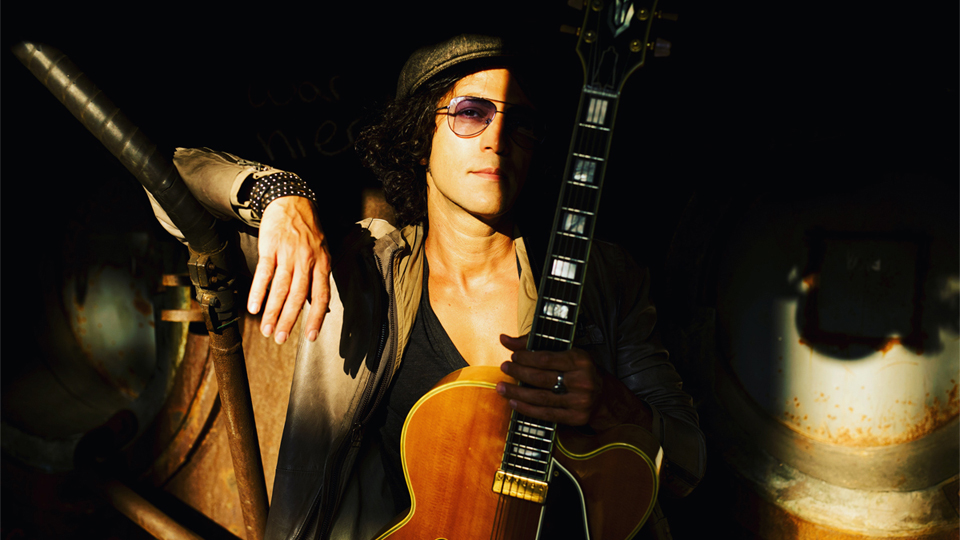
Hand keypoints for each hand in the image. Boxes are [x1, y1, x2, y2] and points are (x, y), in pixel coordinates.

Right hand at [248, 196, 330, 343]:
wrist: (292, 201)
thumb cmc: (308, 230)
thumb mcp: (321, 252)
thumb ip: (317, 278)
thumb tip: (315, 305)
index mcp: (322, 264)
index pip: (322, 296)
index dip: (316, 318)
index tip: (310, 337)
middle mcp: (307, 261)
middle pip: (298, 297)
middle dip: (288, 320)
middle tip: (279, 338)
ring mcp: (288, 254)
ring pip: (280, 289)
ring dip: (272, 311)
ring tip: (265, 329)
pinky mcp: (271, 247)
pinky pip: (264, 273)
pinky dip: (258, 292)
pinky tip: (253, 306)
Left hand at [496, 335, 602, 426]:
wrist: (604, 396)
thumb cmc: (578, 370)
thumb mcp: (564, 352)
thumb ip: (533, 344)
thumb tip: (504, 339)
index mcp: (580, 361)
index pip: (547, 359)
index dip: (526, 358)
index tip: (513, 357)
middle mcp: (582, 381)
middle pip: (542, 378)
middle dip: (519, 373)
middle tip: (504, 368)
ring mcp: (580, 401)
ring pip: (541, 398)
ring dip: (517, 393)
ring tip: (501, 387)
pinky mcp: (575, 418)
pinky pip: (546, 414)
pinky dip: (526, 409)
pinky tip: (513, 402)